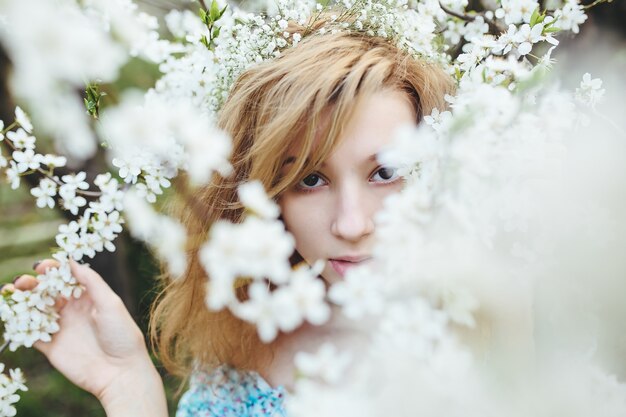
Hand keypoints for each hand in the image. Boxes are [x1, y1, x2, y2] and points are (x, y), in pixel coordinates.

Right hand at [13, 259, 167, 416]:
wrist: (120, 373)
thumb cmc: (122, 335)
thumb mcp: (111, 303)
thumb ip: (91, 282)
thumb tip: (72, 261)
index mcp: (88, 298)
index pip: (66, 279)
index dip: (53, 271)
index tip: (42, 266)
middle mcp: (72, 311)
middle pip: (47, 293)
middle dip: (32, 284)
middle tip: (21, 281)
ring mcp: (61, 328)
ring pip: (35, 311)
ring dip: (21, 301)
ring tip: (10, 291)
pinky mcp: (51, 347)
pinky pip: (30, 334)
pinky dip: (19, 325)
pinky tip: (11, 316)